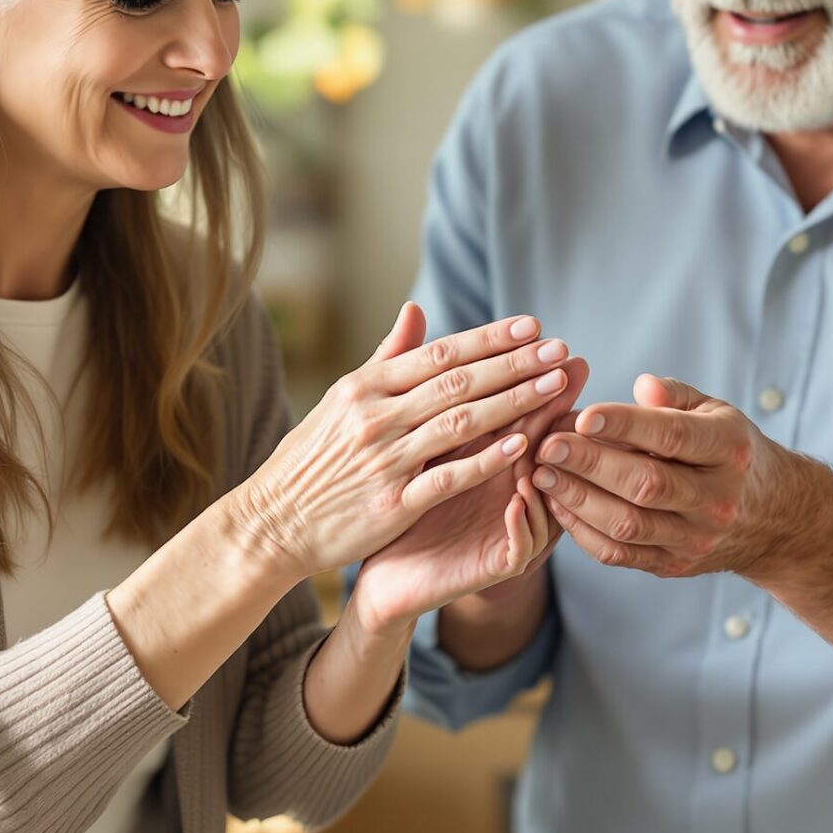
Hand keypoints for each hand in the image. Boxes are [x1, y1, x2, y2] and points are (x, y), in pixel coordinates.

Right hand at [230, 304, 570, 577]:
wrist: (271, 523)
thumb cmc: (311, 460)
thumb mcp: (341, 400)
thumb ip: (386, 357)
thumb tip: (416, 309)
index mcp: (365, 387)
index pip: (440, 354)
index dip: (490, 338)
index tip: (533, 325)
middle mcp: (376, 417)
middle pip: (458, 382)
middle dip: (515, 364)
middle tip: (561, 350)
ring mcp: (384, 460)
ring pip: (461, 423)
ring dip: (514, 403)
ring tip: (557, 388)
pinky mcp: (391, 505)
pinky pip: (447, 478)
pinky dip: (486, 461)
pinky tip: (522, 446)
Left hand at [344, 356, 589, 633]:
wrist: (381, 572)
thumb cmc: (397, 498)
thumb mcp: (407, 434)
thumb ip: (417, 381)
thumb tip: (413, 310)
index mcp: (494, 452)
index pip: (516, 403)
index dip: (524, 368)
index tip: (540, 331)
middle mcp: (512, 484)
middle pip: (541, 439)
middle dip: (552, 402)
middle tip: (570, 368)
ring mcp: (510, 523)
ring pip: (544, 488)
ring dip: (549, 457)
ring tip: (552, 427)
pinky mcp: (499, 562)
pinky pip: (521, 540)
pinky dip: (523, 518)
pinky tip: (522, 492)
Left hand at [534, 373, 825, 579]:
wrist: (772, 519)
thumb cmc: (730, 452)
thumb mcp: (717, 413)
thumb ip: (677, 396)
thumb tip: (642, 385)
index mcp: (730, 450)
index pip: (674, 436)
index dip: (626, 424)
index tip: (583, 414)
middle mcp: (716, 498)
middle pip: (646, 484)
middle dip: (590, 464)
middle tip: (546, 445)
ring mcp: (696, 537)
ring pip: (629, 524)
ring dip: (577, 499)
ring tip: (540, 474)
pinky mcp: (674, 565)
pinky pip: (621, 554)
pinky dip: (583, 531)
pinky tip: (558, 504)